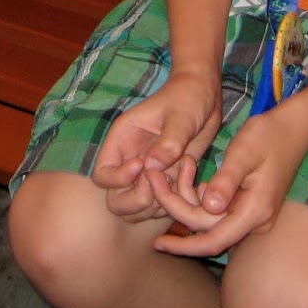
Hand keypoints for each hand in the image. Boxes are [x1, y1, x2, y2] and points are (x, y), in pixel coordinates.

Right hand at [91, 72, 220, 222]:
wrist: (205, 97)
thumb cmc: (188, 97)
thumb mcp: (181, 115)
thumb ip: (169, 140)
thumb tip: (151, 167)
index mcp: (122, 141)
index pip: (102, 175)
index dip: (118, 179)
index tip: (142, 165)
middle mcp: (130, 161)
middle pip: (117, 202)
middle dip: (138, 200)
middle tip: (163, 180)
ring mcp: (149, 175)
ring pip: (140, 210)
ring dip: (160, 204)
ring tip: (181, 175)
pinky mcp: (168, 182)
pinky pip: (164, 207)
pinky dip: (178, 203)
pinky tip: (193, 181)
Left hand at [146, 101, 307, 256]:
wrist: (292, 128)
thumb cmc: (268, 136)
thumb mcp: (243, 153)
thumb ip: (226, 180)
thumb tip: (209, 207)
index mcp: (254, 211)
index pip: (214, 239)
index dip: (185, 245)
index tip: (158, 242)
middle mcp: (255, 220)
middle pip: (207, 227)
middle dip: (178, 207)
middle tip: (153, 181)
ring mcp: (253, 214)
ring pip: (210, 218)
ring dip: (187, 198)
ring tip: (176, 168)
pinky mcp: (248, 205)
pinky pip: (217, 209)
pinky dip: (199, 195)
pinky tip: (189, 171)